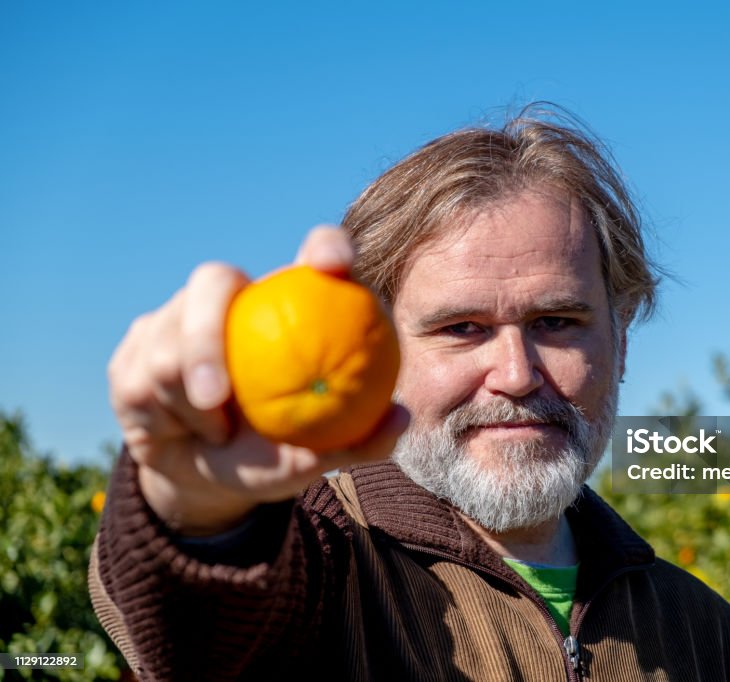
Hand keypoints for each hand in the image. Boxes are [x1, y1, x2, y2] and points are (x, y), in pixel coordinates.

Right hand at [108, 226, 407, 534]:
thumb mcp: (319, 456)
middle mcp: (232, 296)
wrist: (206, 479)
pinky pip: (139, 379)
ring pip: (167, 347)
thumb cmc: (276, 454)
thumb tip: (401, 417)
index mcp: (289, 304)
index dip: (325, 246)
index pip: (313, 256)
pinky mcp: (134, 347)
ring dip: (191, 406)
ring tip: (218, 433)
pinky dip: (166, 418)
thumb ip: (360, 439)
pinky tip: (181, 432)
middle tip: (219, 398)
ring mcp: (175, 315)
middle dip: (207, 336)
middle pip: (211, 280)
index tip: (334, 263)